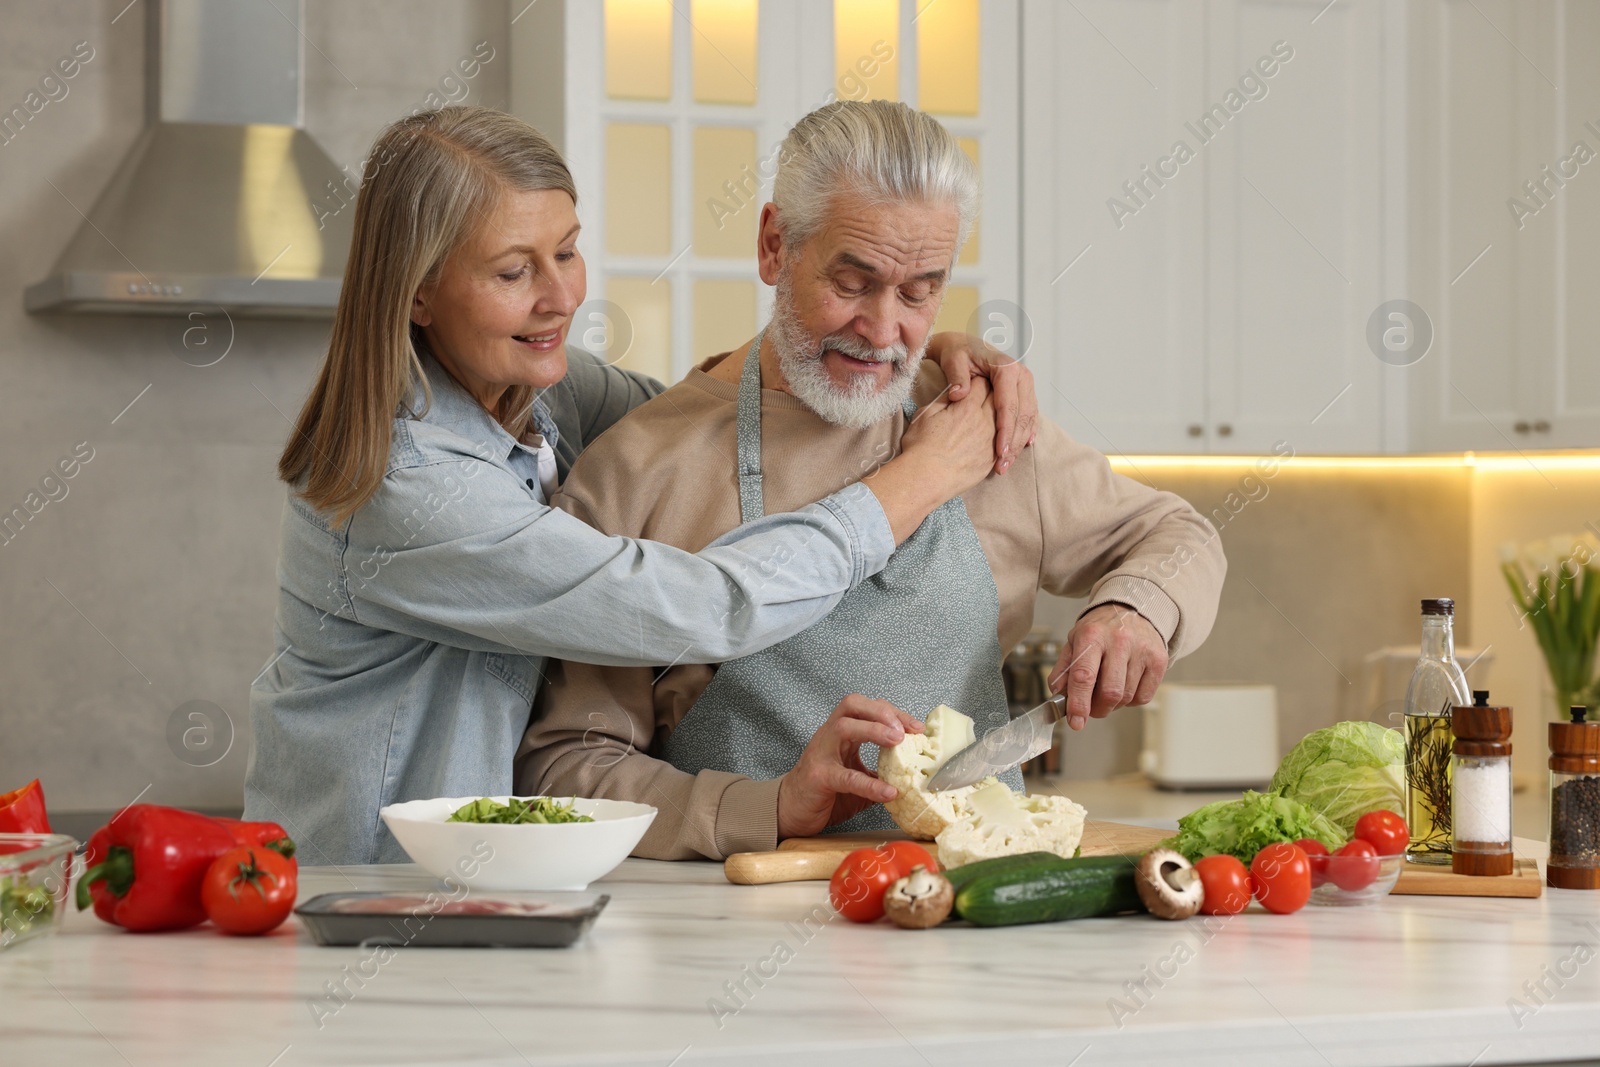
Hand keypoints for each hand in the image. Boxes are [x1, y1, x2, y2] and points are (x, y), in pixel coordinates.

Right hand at [776, 695, 922, 838]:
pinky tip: (888, 792)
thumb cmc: (823, 792)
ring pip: (844, 727)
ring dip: (874, 730)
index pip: (867, 707)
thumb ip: (878, 772)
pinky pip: (845, 776)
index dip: (893, 712)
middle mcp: (829, 736)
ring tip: (897, 741)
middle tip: (906, 729)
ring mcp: (820, 753)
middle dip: (882, 712)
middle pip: (853, 705)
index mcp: (840, 733)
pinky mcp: (817, 777)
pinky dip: (869, 784)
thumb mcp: (856, 777)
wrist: (788, 810)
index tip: (916, 727)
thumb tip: (912, 776)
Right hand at [899, 375, 997, 493]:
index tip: (977, 381)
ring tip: (995, 415)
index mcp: (967, 407)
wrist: (926, 478)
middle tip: (990, 392)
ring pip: (1005, 421)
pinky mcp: (991, 459)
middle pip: (998, 399)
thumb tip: (956, 391)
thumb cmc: (920, 447)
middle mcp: (984, 422)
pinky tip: (1000, 436)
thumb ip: (945, 399)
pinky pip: (1005, 442)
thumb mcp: (926, 414)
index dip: (979, 379)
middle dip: (995, 393)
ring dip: (1003, 415)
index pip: (982, 383)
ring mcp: (990, 441)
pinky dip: (1005, 436)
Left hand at [925, 331, 1038, 473]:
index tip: (999, 451)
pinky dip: (1025, 434)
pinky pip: (1029, 416)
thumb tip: (959, 393)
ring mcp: (1024, 384)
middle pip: (1023, 414)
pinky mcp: (1024, 393)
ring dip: (1019, 442)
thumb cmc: (957, 354)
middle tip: (1002, 465)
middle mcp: (1021, 375)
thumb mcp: (953, 360)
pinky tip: (1019, 450)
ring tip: (1006, 463)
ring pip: (1029, 418)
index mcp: (1006, 367)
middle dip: (1014, 442)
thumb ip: (956, 376)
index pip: (1009, 404)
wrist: (963, 346)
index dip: (1005, 430)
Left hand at [1047, 604, 1168, 729]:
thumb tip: (1059, 695)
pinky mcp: (1159, 660)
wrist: (1132, 608)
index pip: (1084, 676)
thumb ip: (1063, 669)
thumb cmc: (1099, 630)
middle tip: (1092, 708)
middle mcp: (1119, 641)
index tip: (1075, 722)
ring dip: (1114, 704)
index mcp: (1092, 635)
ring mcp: (1142, 650)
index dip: (1079, 704)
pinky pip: (1143, 697)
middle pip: (1110, 692)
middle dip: (1098, 709)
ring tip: (1108, 690)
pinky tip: (1125, 685)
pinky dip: (1131, 700)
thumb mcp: (1074, 641)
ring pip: (1126, 697)